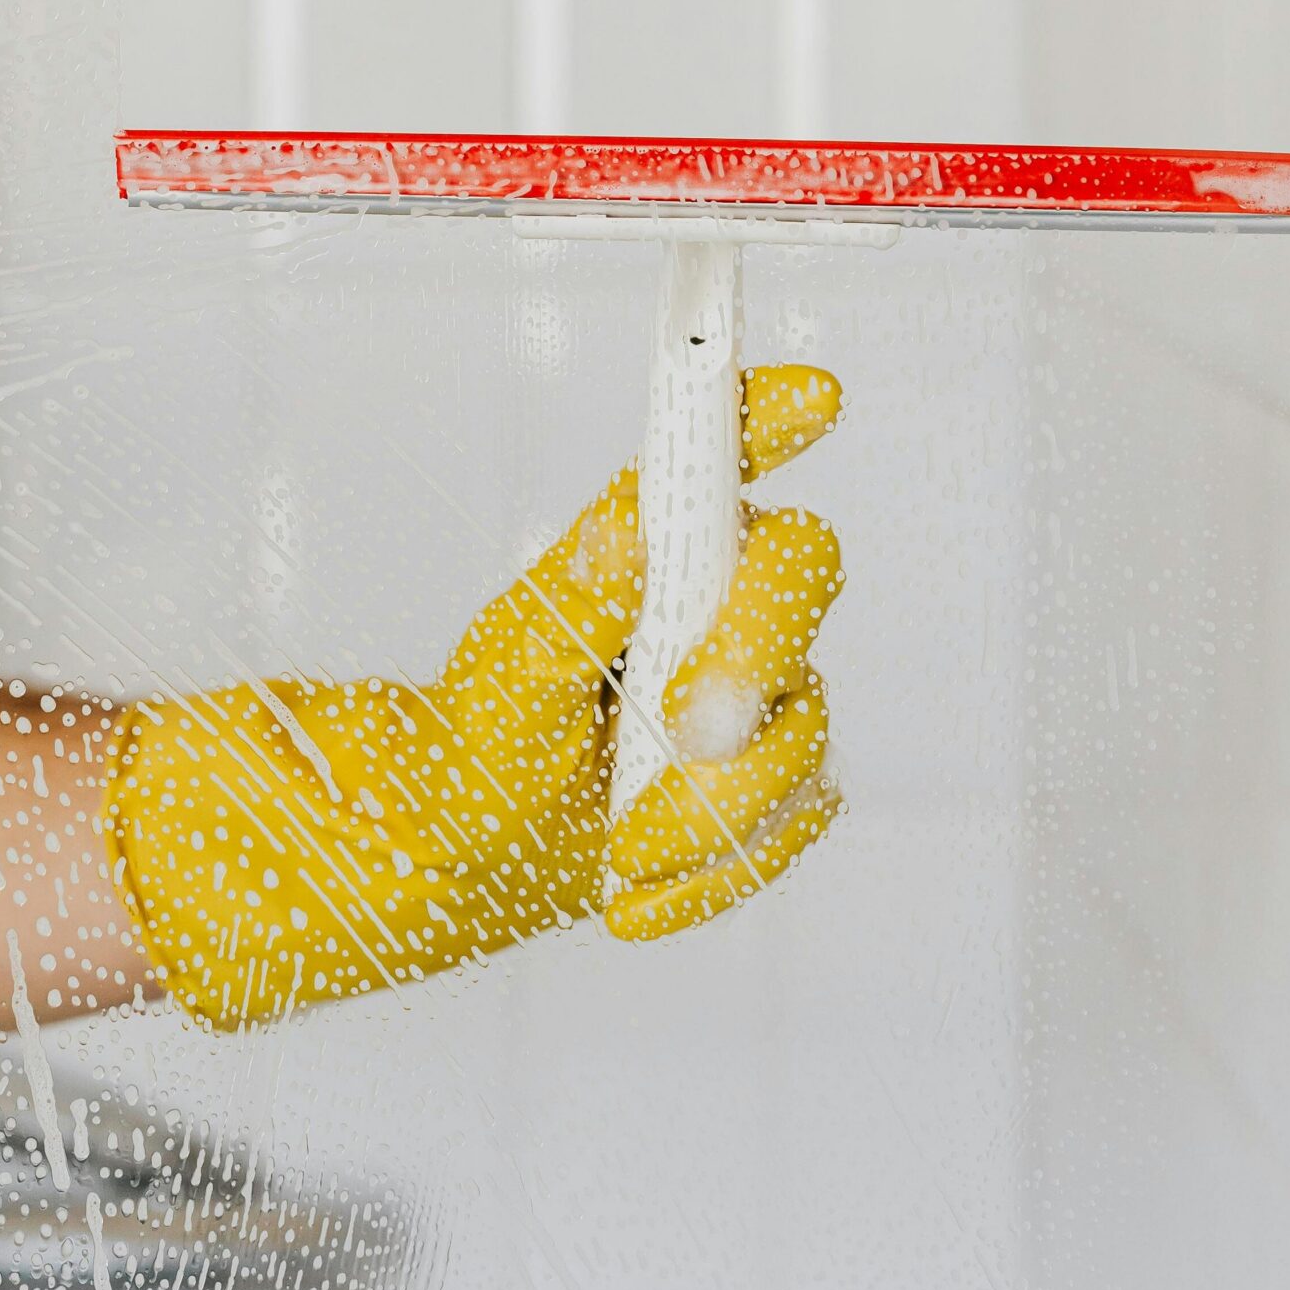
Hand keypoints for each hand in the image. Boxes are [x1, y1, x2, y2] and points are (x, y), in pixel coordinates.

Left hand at [102, 365, 846, 1026]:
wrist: (475, 850)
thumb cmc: (488, 734)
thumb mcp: (511, 666)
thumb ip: (579, 599)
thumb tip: (630, 528)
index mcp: (657, 543)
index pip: (726, 455)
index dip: (775, 414)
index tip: (815, 396)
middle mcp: (723, 599)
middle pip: (802, 576)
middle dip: (751, 655)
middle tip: (681, 725)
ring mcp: (766, 692)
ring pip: (802, 723)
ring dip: (711, 802)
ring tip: (623, 848)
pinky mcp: (780, 782)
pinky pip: (792, 821)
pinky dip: (714, 870)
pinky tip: (641, 894)